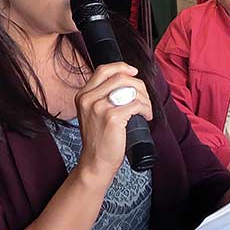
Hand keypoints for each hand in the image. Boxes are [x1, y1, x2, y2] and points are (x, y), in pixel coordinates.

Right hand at [75, 62, 152, 179]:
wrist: (95, 162)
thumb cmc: (99, 139)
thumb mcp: (92, 113)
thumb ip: (101, 96)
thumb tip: (126, 81)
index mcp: (83, 95)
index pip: (104, 70)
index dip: (122, 67)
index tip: (134, 72)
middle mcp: (88, 99)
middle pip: (121, 77)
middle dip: (139, 86)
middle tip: (144, 99)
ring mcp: (99, 108)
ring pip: (131, 89)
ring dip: (145, 98)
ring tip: (146, 110)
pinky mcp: (112, 117)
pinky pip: (136, 104)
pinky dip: (146, 109)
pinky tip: (146, 117)